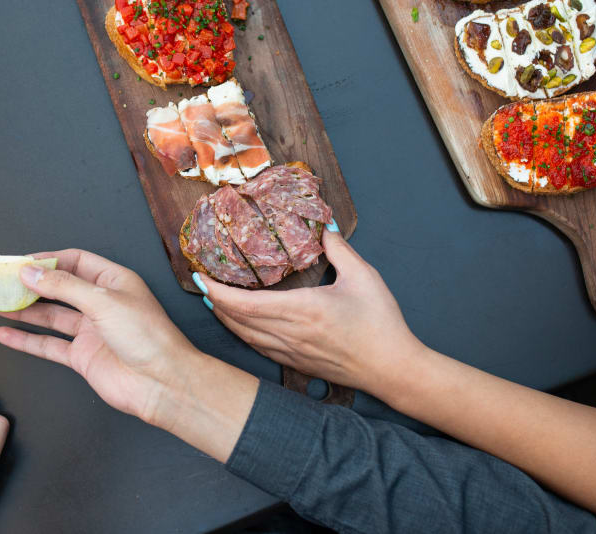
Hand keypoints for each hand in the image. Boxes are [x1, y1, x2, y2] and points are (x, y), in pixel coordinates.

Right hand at [0, 249, 198, 425]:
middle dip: (31, 284)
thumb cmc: (146, 336)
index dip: (47, 260)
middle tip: (2, 281)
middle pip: (59, 287)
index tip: (19, 262)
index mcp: (113, 281)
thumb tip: (31, 271)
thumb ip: (64, 286)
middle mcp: (101, 303)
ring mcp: (91, 331)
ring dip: (25, 310)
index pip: (74, 261)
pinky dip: (27, 340)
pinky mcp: (83, 356)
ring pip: (51, 315)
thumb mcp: (103, 301)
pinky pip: (49, 345)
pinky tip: (7, 334)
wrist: (162, 383)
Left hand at [197, 230, 424, 399]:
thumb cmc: (381, 324)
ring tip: (212, 300)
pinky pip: (259, 348)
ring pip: (245, 336)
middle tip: (201, 283)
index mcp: (302, 310)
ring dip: (225, 318)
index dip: (217, 292)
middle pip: (237, 320)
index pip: (245, 304)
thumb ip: (339, 249)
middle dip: (213, 301)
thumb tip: (324, 225)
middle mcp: (290, 334)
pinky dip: (242, 334)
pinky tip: (239, 325)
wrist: (394, 369)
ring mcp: (292, 352)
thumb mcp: (363, 277)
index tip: (201, 277)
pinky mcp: (297, 364)